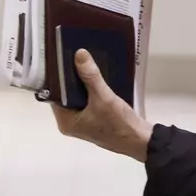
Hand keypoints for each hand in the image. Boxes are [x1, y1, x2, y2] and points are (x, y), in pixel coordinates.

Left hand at [51, 48, 154, 162]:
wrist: (140, 140)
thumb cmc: (119, 124)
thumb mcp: (103, 98)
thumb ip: (90, 77)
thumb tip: (79, 55)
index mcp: (66, 121)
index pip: (54, 94)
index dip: (58, 77)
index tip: (62, 59)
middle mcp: (70, 122)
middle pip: (66, 94)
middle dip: (71, 78)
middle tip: (75, 57)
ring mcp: (83, 121)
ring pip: (78, 96)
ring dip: (83, 82)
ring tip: (86, 63)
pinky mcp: (94, 119)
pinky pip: (87, 100)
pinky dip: (91, 89)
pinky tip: (97, 76)